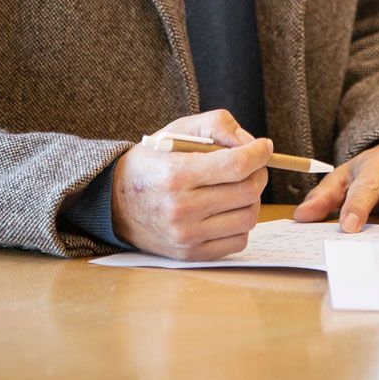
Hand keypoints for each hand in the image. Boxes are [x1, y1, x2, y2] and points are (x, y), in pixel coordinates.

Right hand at [110, 109, 270, 260]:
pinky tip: (226, 210)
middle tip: (251, 167)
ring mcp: (186, 235)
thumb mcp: (177, 130)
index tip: (264, 148)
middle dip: (257, 174)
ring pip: (247, 217)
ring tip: (236, 188)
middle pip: (247, 191)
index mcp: (177, 174)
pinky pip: (238, 241)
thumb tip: (251, 144)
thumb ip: (216, 125)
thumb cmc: (152, 162)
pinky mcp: (191, 254)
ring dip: (251, 200)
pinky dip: (240, 224)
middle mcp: (181, 208)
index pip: (236, 165)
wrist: (115, 202)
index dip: (259, 154)